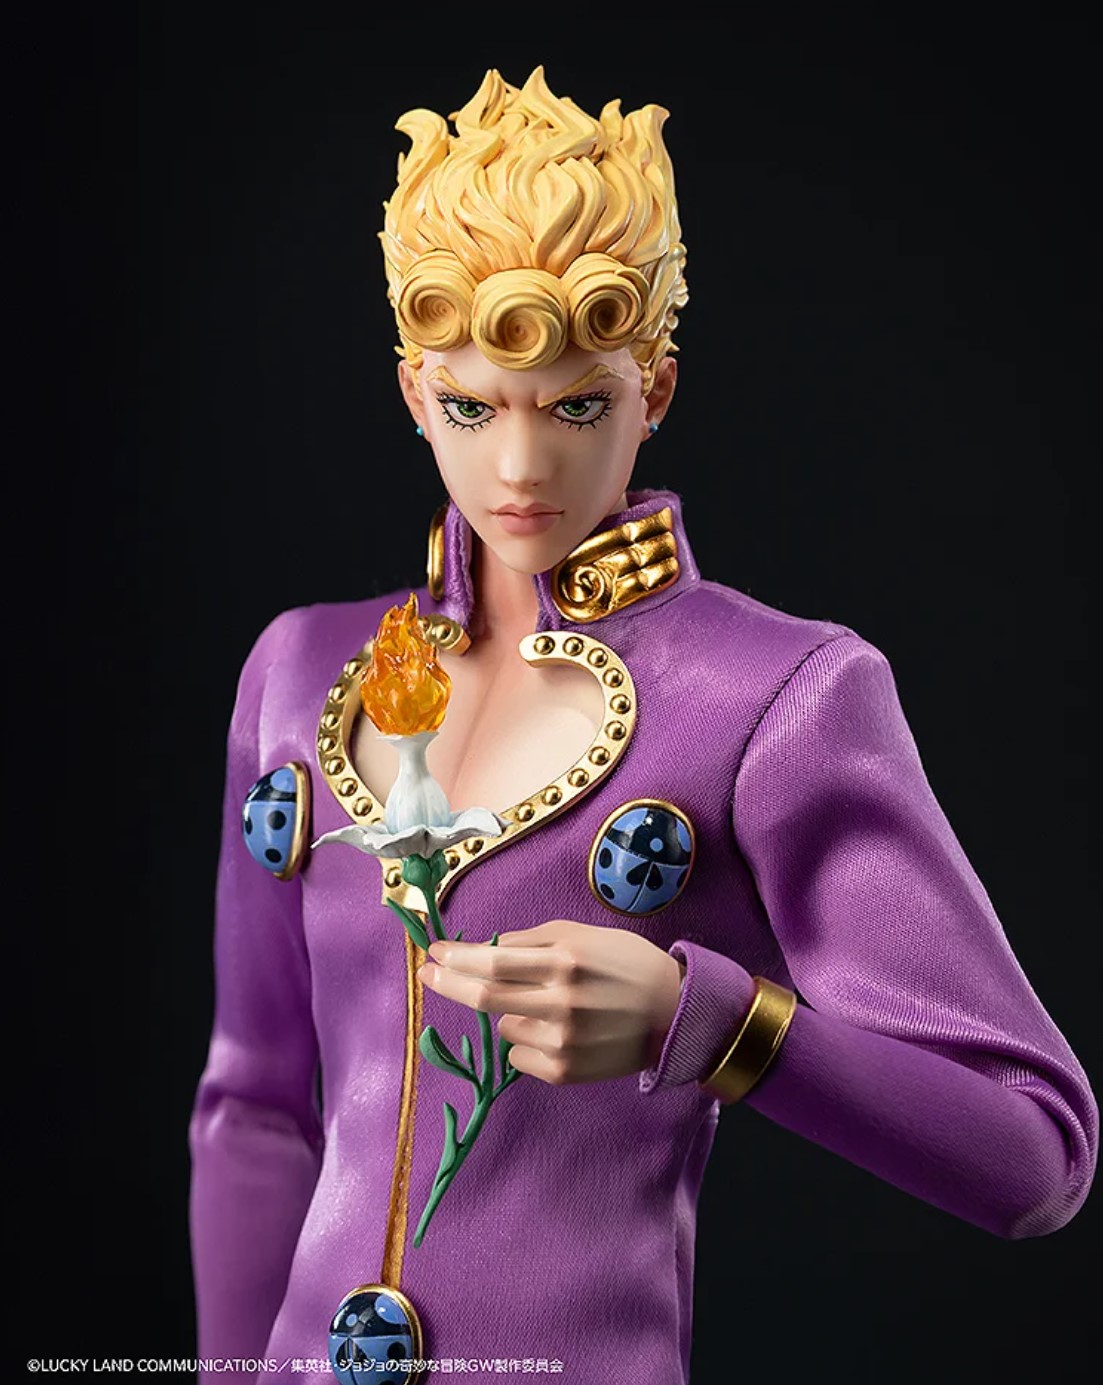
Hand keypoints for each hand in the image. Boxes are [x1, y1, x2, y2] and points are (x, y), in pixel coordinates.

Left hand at [417, 919, 685, 1084]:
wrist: (672, 1014)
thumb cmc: (626, 964)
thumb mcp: (583, 936)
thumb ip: (532, 940)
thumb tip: (485, 949)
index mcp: (565, 962)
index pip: (492, 961)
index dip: (456, 957)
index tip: (434, 953)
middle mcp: (561, 1003)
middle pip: (484, 998)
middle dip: (448, 983)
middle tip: (428, 974)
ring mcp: (562, 1042)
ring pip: (504, 1026)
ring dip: (512, 1012)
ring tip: (550, 1006)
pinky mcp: (565, 1073)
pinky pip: (519, 1056)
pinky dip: (525, 1041)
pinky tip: (558, 1032)